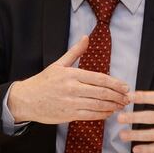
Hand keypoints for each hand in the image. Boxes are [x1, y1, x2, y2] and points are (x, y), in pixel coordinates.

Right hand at [8, 36, 130, 124]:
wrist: (26, 99)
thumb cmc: (43, 82)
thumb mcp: (58, 64)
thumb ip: (75, 52)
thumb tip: (86, 37)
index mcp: (71, 74)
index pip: (99, 78)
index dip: (115, 83)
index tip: (125, 86)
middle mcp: (72, 88)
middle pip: (102, 92)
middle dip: (117, 96)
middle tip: (128, 97)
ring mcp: (71, 102)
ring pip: (98, 105)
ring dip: (112, 106)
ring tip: (121, 105)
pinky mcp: (69, 115)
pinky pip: (90, 115)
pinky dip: (102, 114)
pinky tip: (109, 112)